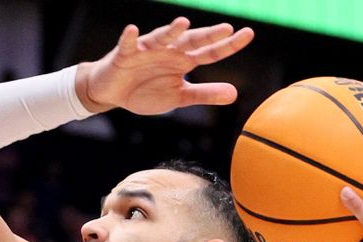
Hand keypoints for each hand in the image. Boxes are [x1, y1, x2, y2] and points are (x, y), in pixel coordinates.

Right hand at [78, 17, 253, 114]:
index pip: (210, 52)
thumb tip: (234, 94)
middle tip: (226, 28)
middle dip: (207, 35)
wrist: (114, 92)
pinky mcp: (125, 54)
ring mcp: (147, 50)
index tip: (248, 34)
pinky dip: (129, 37)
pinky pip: (127, 44)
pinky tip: (132, 30)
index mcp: (183, 61)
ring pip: (162, 37)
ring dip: (171, 31)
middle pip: (191, 41)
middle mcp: (169, 51)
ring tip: (183, 23)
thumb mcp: (179, 97)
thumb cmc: (146, 90)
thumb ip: (204, 94)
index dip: (228, 45)